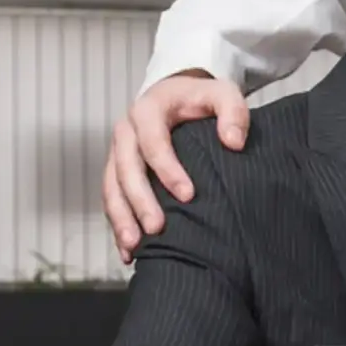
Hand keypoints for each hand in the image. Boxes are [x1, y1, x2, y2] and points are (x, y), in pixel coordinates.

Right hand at [104, 70, 249, 259]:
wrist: (175, 95)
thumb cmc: (199, 98)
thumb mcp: (222, 93)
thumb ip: (233, 112)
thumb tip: (234, 142)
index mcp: (148, 110)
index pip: (153, 142)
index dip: (167, 169)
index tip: (188, 195)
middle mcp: (126, 131)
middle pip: (126, 169)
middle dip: (139, 201)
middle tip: (157, 228)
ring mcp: (117, 152)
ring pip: (111, 187)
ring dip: (121, 218)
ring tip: (135, 246)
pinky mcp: (116, 171)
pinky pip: (111, 199)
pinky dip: (118, 225)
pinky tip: (128, 252)